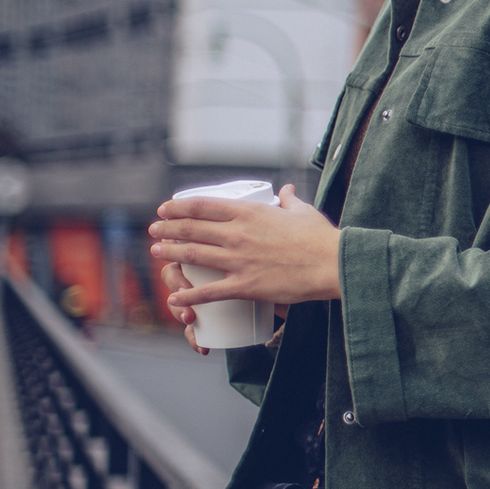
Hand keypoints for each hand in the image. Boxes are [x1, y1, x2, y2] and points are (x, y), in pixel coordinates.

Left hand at [152, 186, 341, 347]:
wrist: (334, 264)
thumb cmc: (321, 238)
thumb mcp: (303, 211)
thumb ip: (289, 200)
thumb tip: (285, 190)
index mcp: (250, 213)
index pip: (202, 206)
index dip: (178, 207)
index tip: (165, 209)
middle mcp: (238, 234)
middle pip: (190, 229)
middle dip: (167, 229)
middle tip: (155, 231)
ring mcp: (239, 260)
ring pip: (192, 256)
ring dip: (169, 254)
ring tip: (157, 252)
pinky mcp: (245, 286)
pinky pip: (209, 292)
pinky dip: (188, 296)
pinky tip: (175, 299)